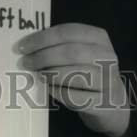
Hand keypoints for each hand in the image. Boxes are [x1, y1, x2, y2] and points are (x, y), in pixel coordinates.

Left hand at [18, 23, 133, 136]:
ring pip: (75, 74)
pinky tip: (50, 90)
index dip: (43, 38)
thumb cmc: (89, 73)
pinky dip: (59, 93)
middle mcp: (107, 57)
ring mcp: (108, 81)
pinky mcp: (104, 103)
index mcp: (99, 38)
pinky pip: (77, 97)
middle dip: (43, 56)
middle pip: (71, 52)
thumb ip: (61, 45)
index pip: (68, 32)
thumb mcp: (81, 54)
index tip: (23, 46)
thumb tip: (29, 45)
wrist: (113, 105)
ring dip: (51, 74)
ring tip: (38, 75)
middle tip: (26, 62)